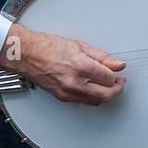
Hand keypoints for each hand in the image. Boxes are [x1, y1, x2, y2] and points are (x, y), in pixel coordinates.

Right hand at [0, 25, 125, 104]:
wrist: (28, 55)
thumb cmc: (49, 47)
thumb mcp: (80, 46)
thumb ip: (102, 57)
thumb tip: (117, 64)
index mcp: (81, 65)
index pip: (109, 78)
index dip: (116, 76)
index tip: (118, 73)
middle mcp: (75, 81)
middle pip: (106, 95)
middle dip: (117, 90)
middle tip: (119, 83)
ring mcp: (68, 92)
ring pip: (96, 101)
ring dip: (105, 95)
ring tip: (106, 85)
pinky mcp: (62, 97)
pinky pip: (84, 102)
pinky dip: (92, 97)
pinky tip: (93, 89)